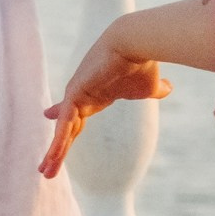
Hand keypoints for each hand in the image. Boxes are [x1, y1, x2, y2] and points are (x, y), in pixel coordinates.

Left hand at [41, 32, 172, 178]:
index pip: (77, 114)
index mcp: (97, 94)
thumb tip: (168, 89)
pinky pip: (64, 124)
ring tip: (45, 172)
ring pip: (63, 130)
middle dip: (58, 147)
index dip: (67, 125)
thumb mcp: (149, 86)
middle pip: (68, 127)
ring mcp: (76, 93)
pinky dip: (58, 142)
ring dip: (55, 152)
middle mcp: (83, 94)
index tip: (50, 119)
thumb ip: (156, 90)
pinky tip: (52, 158)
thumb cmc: (142, 63)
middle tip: (47, 166)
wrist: (136, 43)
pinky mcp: (74, 94)